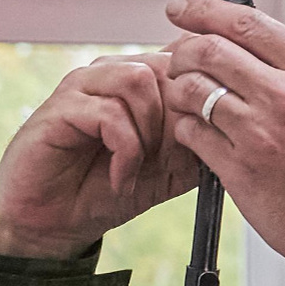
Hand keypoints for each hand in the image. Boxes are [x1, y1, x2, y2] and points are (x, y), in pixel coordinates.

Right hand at [0, 53, 205, 259]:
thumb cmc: (102, 191)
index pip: (185, 62)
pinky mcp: (62, 106)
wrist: (52, 223)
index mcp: (140, 82)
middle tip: (167, 160)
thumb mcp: (166, 171)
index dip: (198, 99)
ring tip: (139, 166)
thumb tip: (232, 129)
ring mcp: (85, 85)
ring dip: (149, 131)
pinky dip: (125, 152)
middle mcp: (113, 73)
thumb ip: (195, 146)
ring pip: (139, 80)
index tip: (196, 145)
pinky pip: (110, 113)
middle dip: (177, 118)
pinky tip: (118, 179)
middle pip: (167, 66)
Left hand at [160, 0, 284, 282]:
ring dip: (179, 89)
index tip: (183, 8)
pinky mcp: (241, 170)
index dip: (204, 10)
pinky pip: (193, 135)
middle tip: (174, 55)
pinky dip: (185, 128)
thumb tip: (259, 50)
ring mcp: (261, 132)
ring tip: (181, 96)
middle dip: (183, 49)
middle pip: (210, 50)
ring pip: (194, 90)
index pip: (247, 22)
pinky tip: (192, 133)